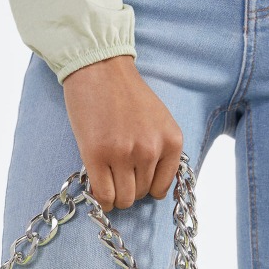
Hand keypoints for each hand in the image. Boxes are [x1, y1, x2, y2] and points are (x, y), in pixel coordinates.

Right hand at [63, 55, 183, 212]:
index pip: (161, 188)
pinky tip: (98, 191)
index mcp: (171, 141)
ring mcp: (123, 154)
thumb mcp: (159, 122)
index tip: (135, 181)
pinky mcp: (96, 155)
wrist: (100, 68)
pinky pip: (104, 194)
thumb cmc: (127, 95)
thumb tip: (152, 189)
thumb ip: (160, 152)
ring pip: (123, 199)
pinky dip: (101, 199)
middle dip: (128, 190)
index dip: (146, 188)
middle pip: (140, 194)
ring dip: (115, 195)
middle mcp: (150, 150)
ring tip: (108, 181)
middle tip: (118, 177)